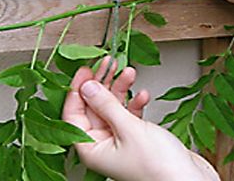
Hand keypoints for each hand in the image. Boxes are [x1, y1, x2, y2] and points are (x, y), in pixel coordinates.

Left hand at [63, 57, 218, 180]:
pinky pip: (129, 115)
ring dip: (122, 90)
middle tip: (108, 64)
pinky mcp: (136, 137)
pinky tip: (143, 95)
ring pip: (113, 108)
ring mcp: (119, 141)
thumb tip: (87, 87)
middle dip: (103, 84)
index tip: (85, 70)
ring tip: (129, 72)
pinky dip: (135, 104)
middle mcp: (102, 145)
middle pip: (94, 107)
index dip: (77, 89)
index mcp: (91, 148)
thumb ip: (106, 105)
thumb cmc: (159, 168)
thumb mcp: (128, 129)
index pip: (73, 114)